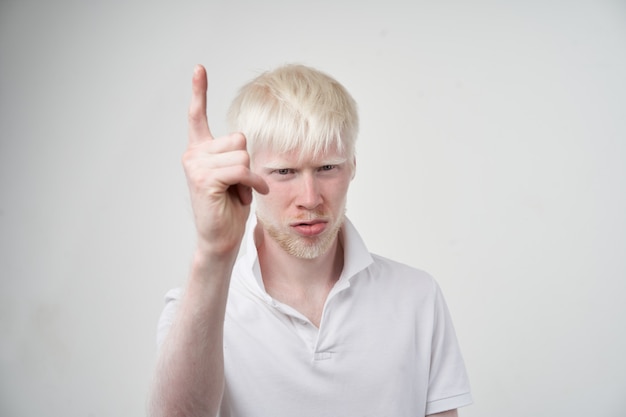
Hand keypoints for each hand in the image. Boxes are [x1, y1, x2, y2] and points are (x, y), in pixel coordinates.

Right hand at [182, 65, 268, 256]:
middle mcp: (193, 154)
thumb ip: (234, 154)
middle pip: (239, 139)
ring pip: (242, 155)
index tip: (199, 68)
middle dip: (248, 164)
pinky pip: (241, 169)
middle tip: (239, 186)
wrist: (221, 238)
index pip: (197, 115)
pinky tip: (247, 195)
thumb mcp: (235, 174)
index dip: (199, 91)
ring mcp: (195, 165)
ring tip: (240, 192)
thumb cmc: (230, 207)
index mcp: (199, 150)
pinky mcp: (204, 178)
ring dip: (251, 177)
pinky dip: (252, 183)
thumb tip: (242, 140)